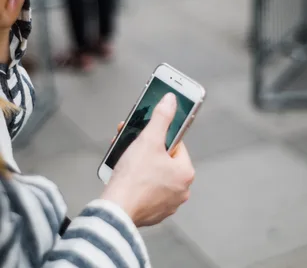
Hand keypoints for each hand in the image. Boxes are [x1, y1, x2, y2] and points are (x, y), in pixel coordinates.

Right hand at [101, 93, 194, 226]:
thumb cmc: (134, 177)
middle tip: (133, 149)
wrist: (115, 210)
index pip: (175, 145)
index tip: (147, 138)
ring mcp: (168, 203)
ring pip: (155, 174)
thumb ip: (161, 117)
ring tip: (127, 161)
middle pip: (164, 160)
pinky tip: (128, 178)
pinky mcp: (154, 212)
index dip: (159, 138)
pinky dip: (139, 182)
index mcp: (185, 173)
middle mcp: (181, 190)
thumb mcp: (149, 140)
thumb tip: (171, 100)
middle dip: (147, 151)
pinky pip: (148, 189)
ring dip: (141, 165)